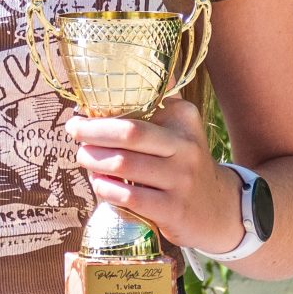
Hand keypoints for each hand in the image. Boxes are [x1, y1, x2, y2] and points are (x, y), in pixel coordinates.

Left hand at [63, 97, 242, 253]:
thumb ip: (157, 105)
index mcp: (184, 120)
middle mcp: (185, 147)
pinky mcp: (173, 210)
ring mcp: (181, 180)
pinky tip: (99, 184)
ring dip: (94, 161)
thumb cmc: (184, 165)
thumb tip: (116, 83)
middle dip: (93, 132)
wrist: (218, 209)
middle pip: (130, 133)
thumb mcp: (181, 130)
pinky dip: (106, 189)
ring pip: (125, 165)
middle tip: (74, 131)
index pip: (138, 108)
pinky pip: (129, 197)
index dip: (104, 112)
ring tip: (83, 158)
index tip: (82, 113)